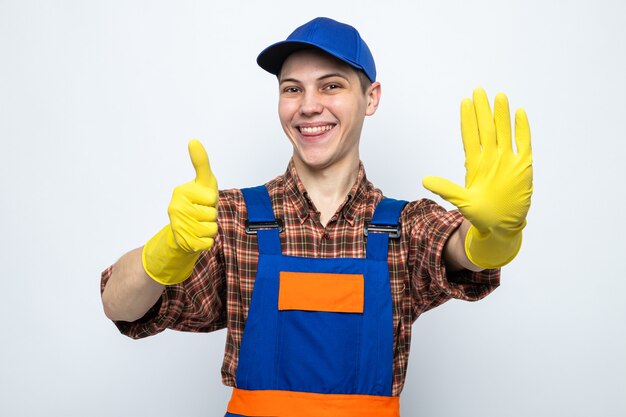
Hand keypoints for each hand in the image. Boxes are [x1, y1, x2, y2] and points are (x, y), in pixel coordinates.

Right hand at [168, 140, 218, 252]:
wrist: (185, 229)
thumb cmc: (198, 201)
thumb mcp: (203, 180)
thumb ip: (201, 162)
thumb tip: (193, 140)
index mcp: (180, 192)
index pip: (211, 198)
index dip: (212, 200)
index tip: (203, 200)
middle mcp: (175, 209)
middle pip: (212, 214)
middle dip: (211, 215)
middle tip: (201, 213)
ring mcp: (178, 227)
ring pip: (211, 228)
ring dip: (210, 227)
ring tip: (200, 224)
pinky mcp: (184, 243)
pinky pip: (209, 241)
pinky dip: (208, 240)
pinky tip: (197, 236)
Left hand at [423, 87, 532, 267]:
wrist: (502, 226)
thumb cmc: (481, 215)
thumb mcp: (462, 202)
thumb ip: (447, 190)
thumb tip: (425, 181)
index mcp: (476, 165)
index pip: (470, 136)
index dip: (468, 120)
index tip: (464, 102)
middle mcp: (491, 158)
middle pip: (486, 129)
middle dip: (483, 110)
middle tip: (478, 90)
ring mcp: (507, 161)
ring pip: (504, 132)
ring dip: (502, 115)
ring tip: (499, 96)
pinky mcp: (523, 166)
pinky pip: (523, 143)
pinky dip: (522, 129)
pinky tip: (519, 113)